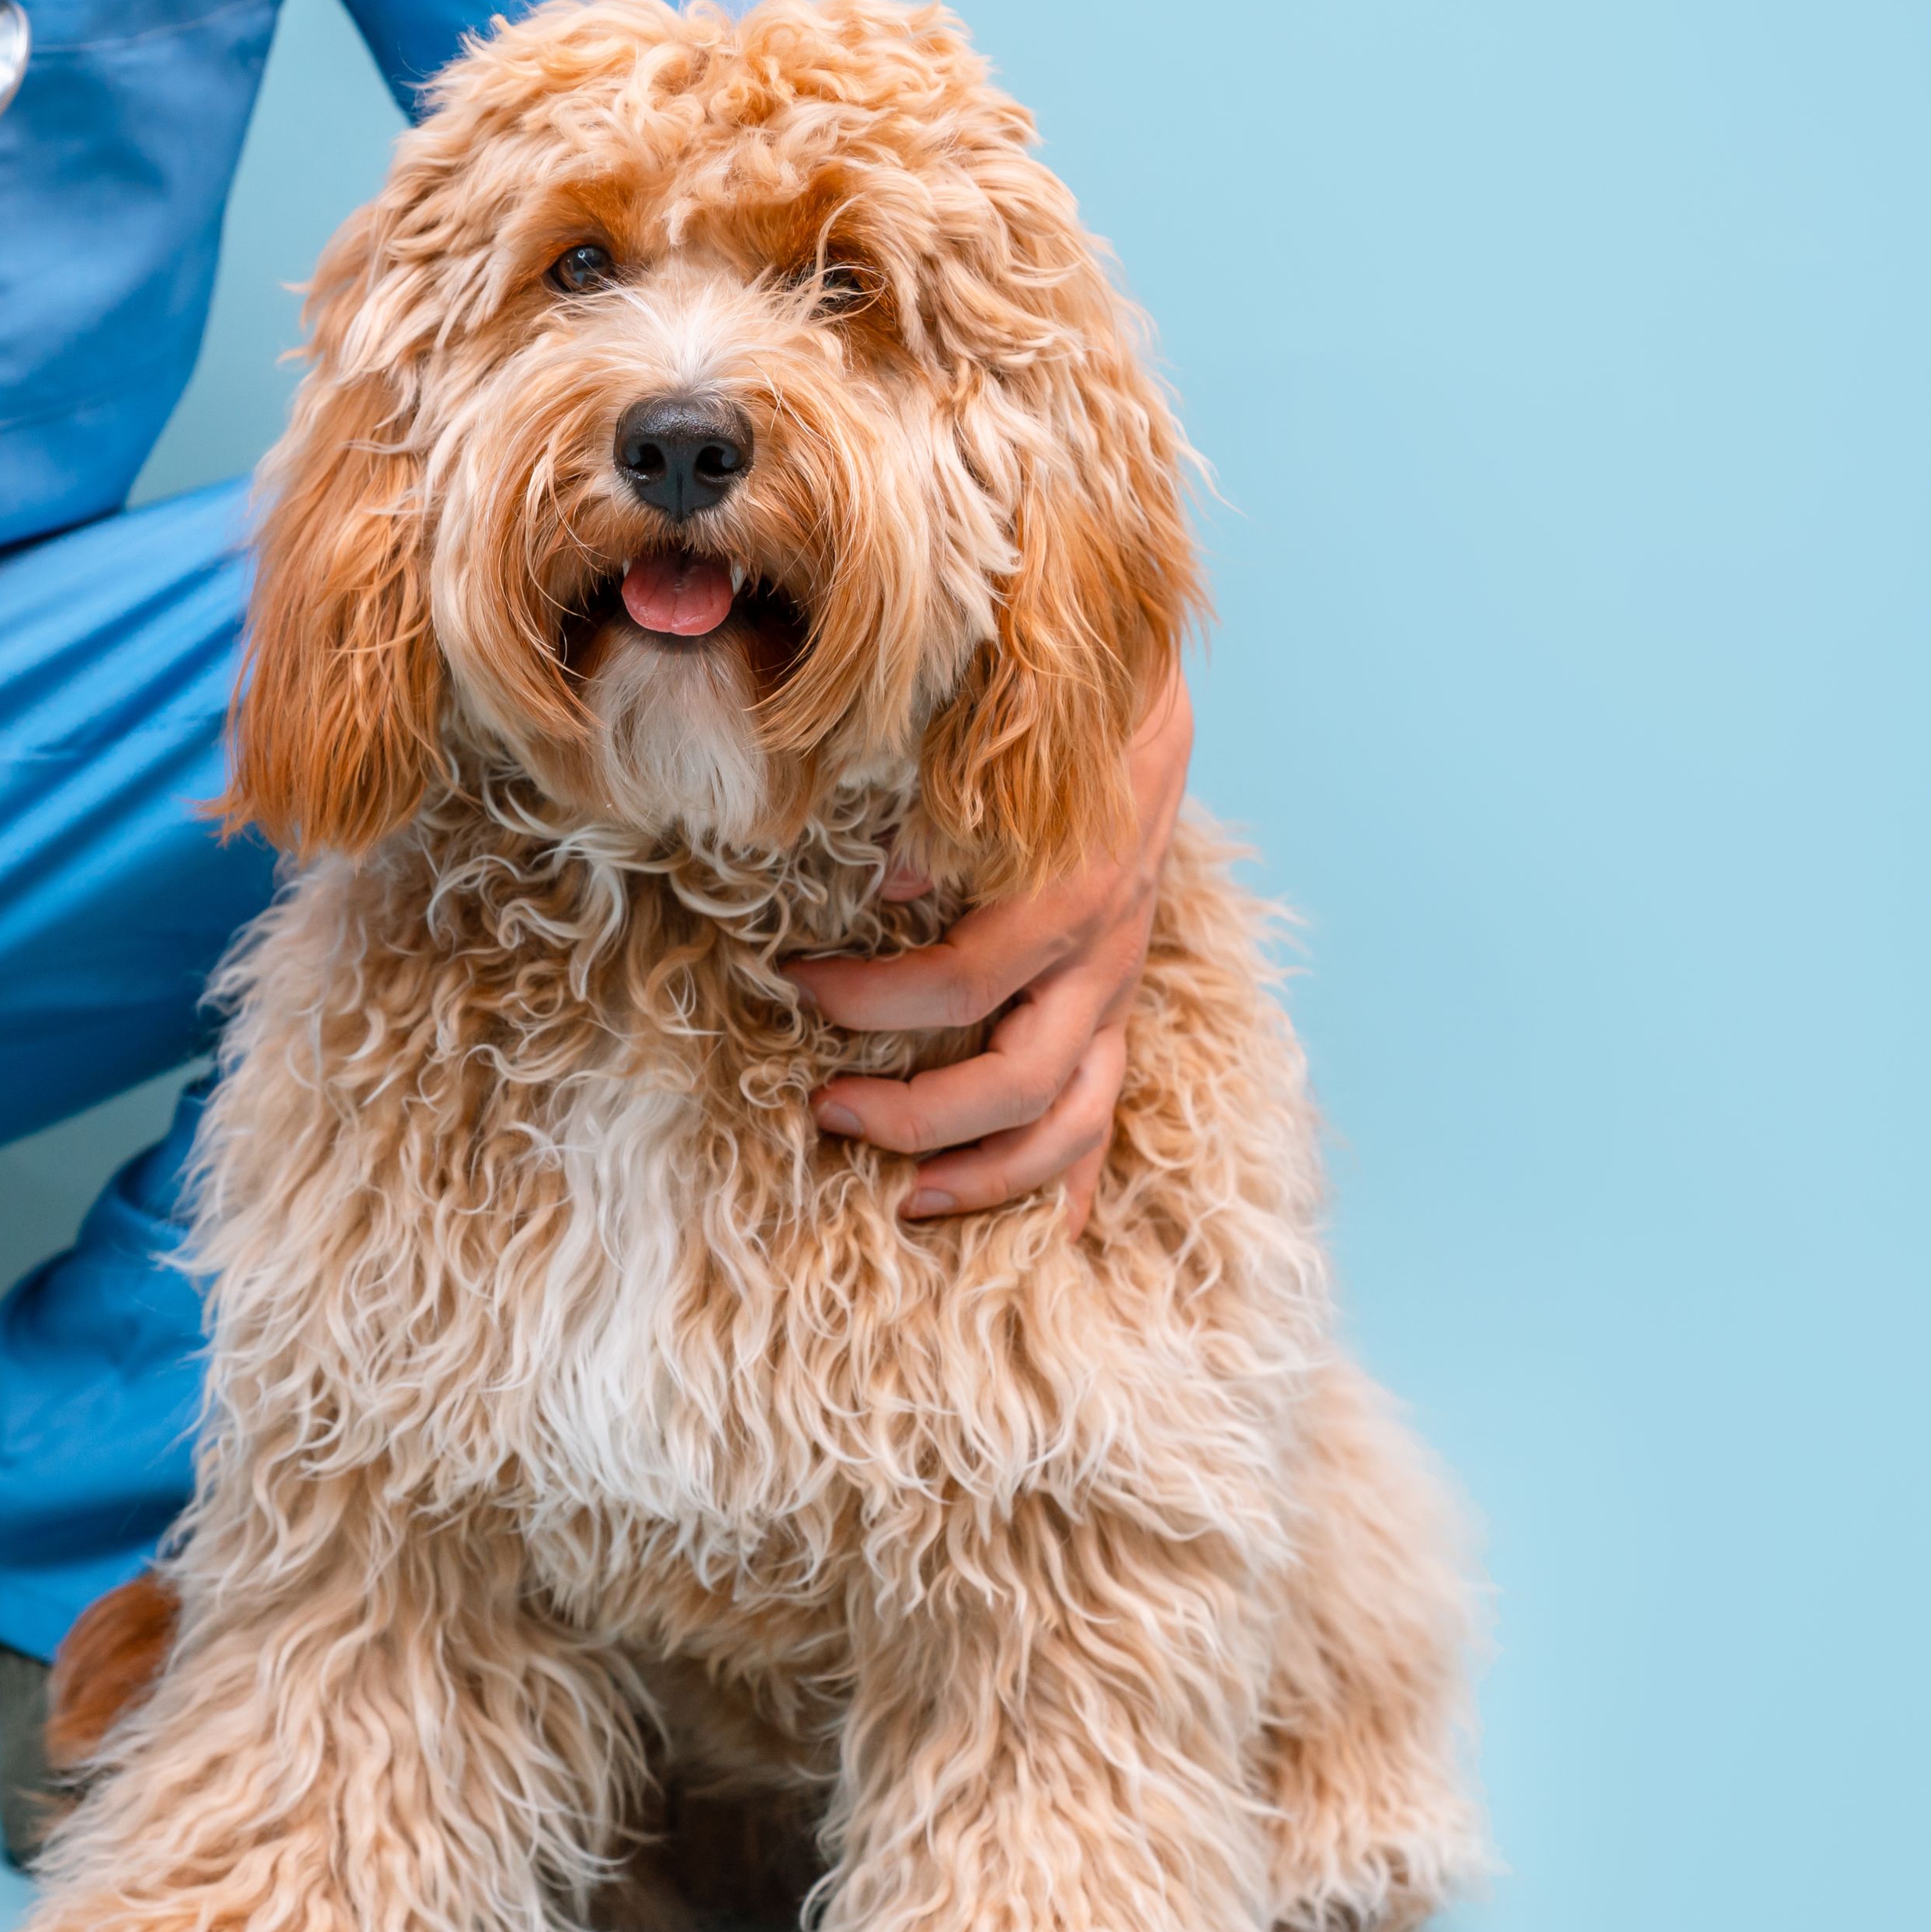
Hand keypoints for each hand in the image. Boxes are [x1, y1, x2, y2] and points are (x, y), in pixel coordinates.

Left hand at [782, 675, 1190, 1219]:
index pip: (961, 985)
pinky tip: (1040, 1234)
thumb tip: (887, 887)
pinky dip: (1071, 1179)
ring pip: (1073, 1123)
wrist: (1136, 697)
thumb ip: (940, 816)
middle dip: (918, 1117)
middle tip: (823, 1112)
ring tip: (906, 1202)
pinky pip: (1105, 1116)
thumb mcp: (992, 751)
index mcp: (1066, 897)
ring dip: (991, 1176)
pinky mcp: (1117, 1007)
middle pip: (1020, 1084)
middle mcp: (1101, 960)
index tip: (794, 981)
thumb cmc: (1043, 726)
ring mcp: (1115, 992)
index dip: (869, 1001)